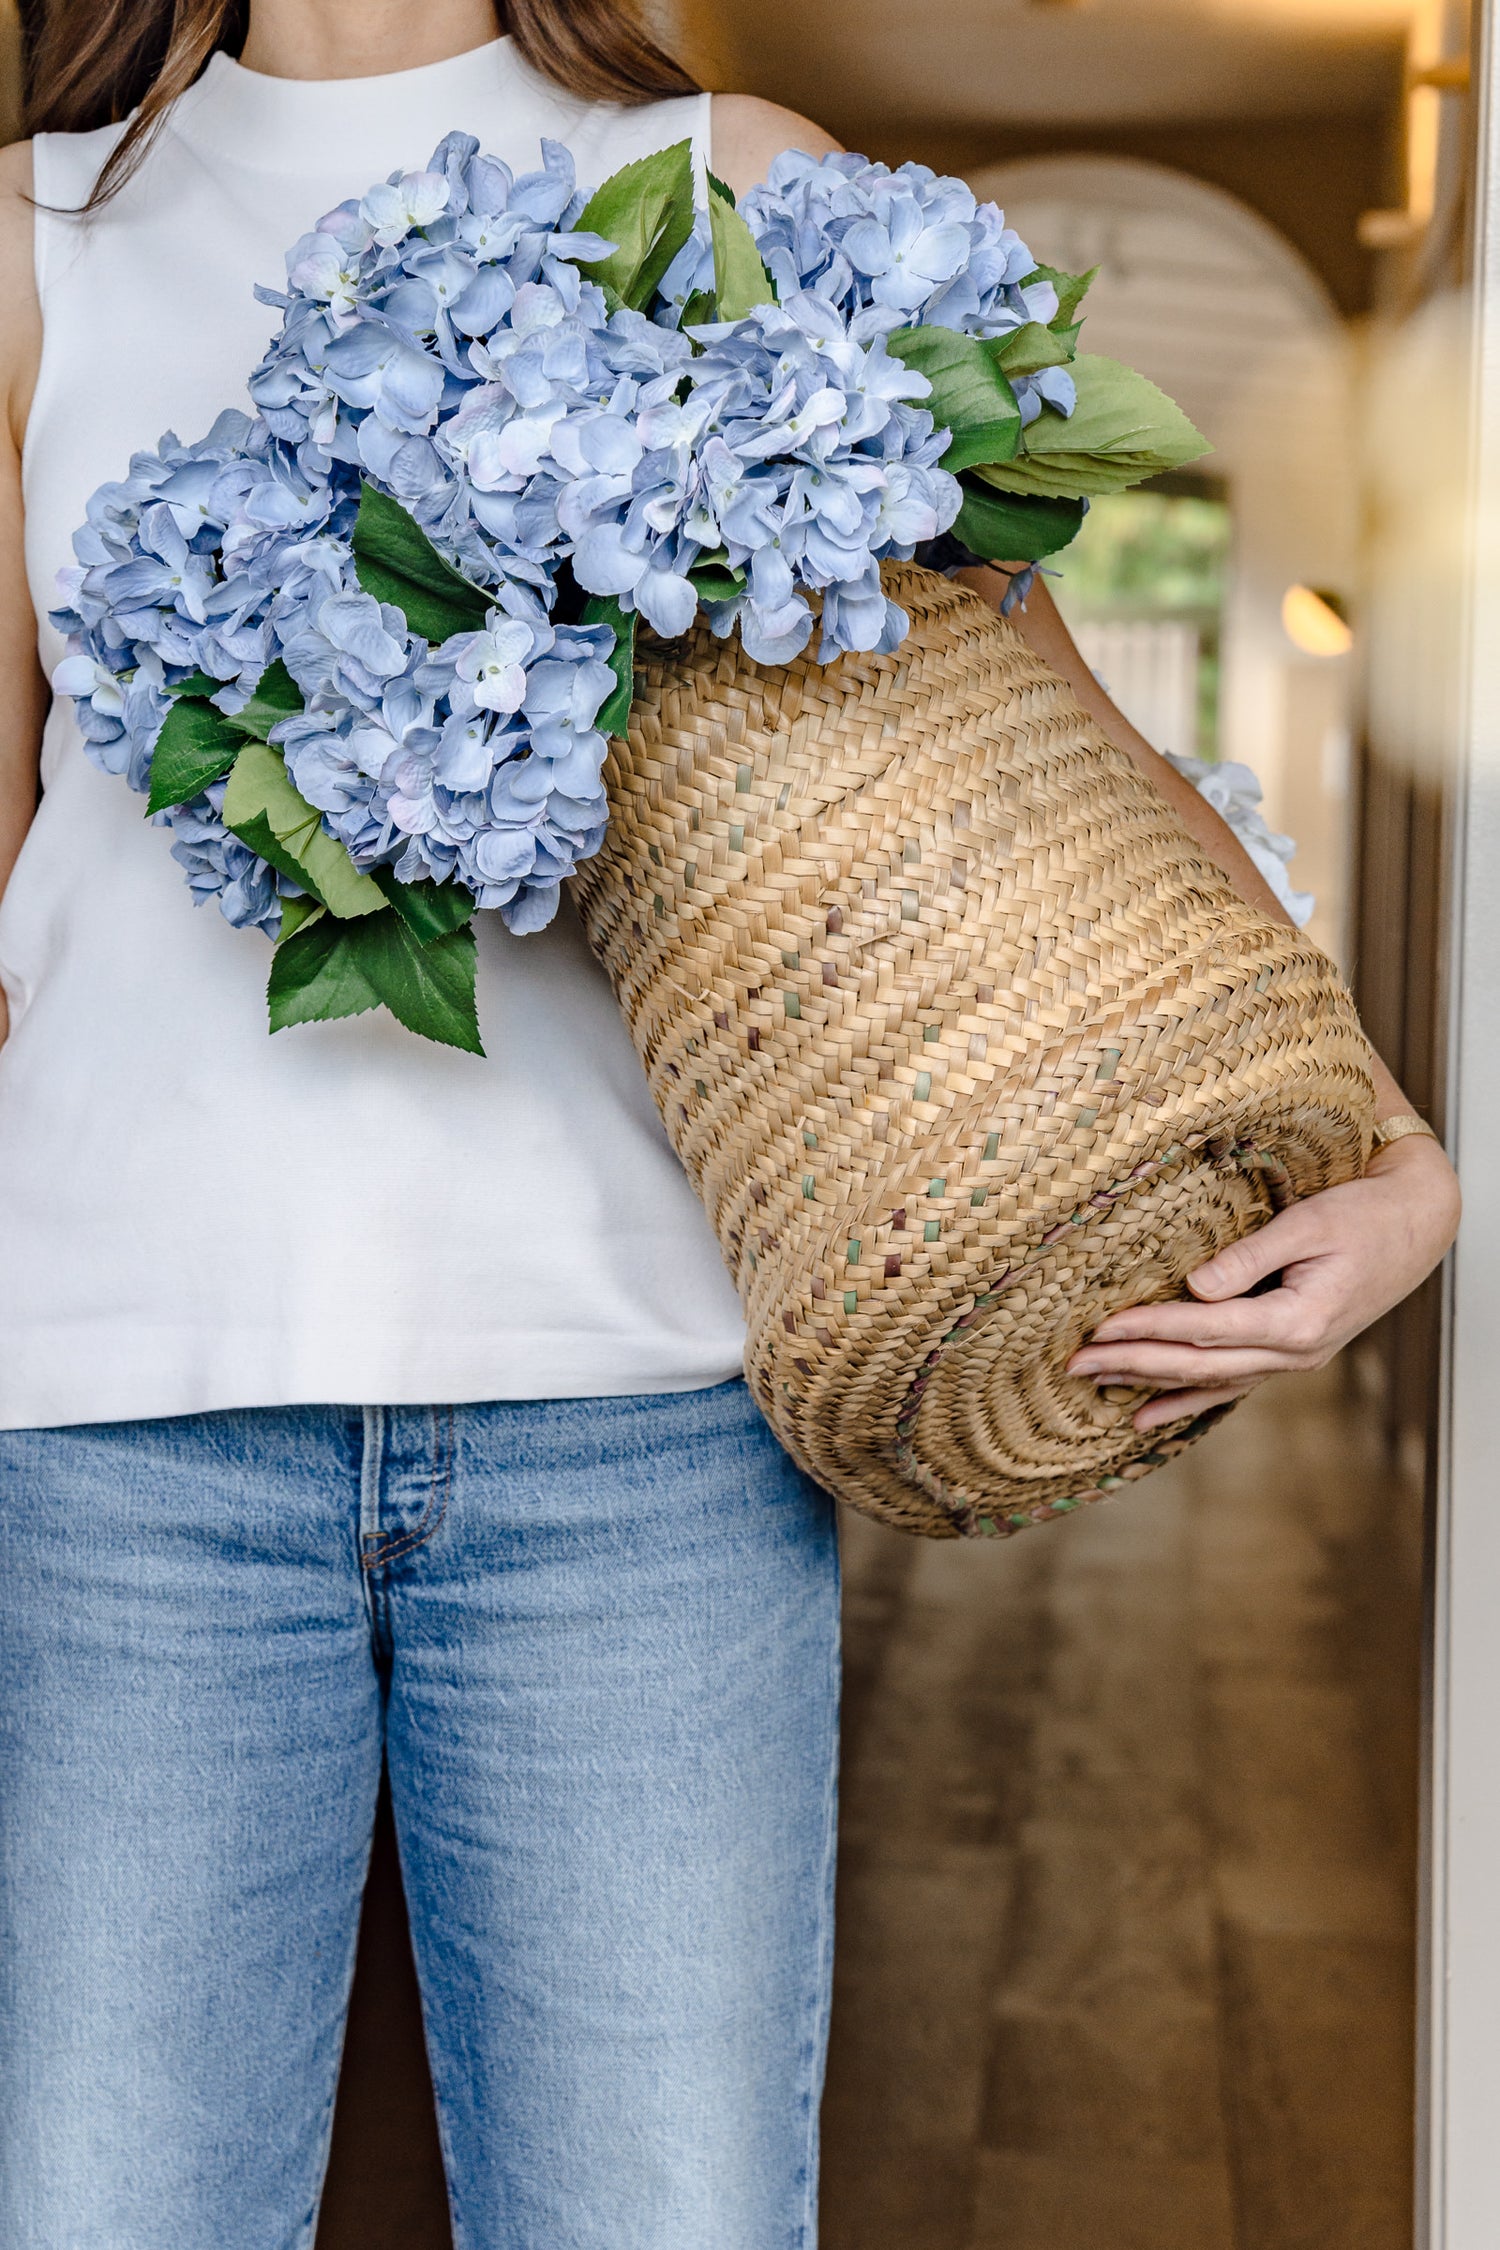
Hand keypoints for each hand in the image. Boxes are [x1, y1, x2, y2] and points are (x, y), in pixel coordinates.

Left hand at [1066, 1135, 1461, 1430]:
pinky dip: (1188, 1399)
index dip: (1148, 1330)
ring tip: (1096, 1387)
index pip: (1204, 1329)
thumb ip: (1249, 1256)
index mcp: (1297, 1321)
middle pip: (1198, 1364)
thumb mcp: (1308, 1224)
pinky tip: (1149, 1415)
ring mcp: (1293, 1361)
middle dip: (1132, 1364)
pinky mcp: (1289, 1354)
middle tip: (1076, 1364)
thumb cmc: (1365, 1217)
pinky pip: (1230, 1384)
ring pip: (1209, 1382)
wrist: (1416, 1227)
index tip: (1101, 1328)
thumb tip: (1193, 1285)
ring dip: (1150, 1386)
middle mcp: (1294, 1353)